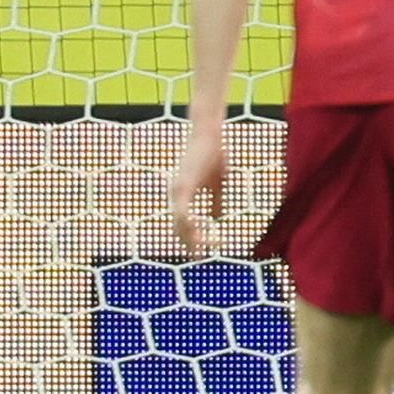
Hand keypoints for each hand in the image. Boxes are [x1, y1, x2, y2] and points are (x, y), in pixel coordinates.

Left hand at [167, 110, 229, 254]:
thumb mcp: (217, 182)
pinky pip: (183, 211)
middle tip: (200, 258)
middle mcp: (176, 195)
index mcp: (183, 195)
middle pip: (179, 228)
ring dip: (192, 239)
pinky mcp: (183, 186)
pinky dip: (189, 224)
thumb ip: (215, 201)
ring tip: (201, 251)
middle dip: (190, 244)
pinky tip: (198, 232)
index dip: (194, 238)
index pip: (184, 223)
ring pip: (180, 223)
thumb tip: (216, 218)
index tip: (205, 249)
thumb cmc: (214, 154)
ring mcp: (178, 191)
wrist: (209, 135)